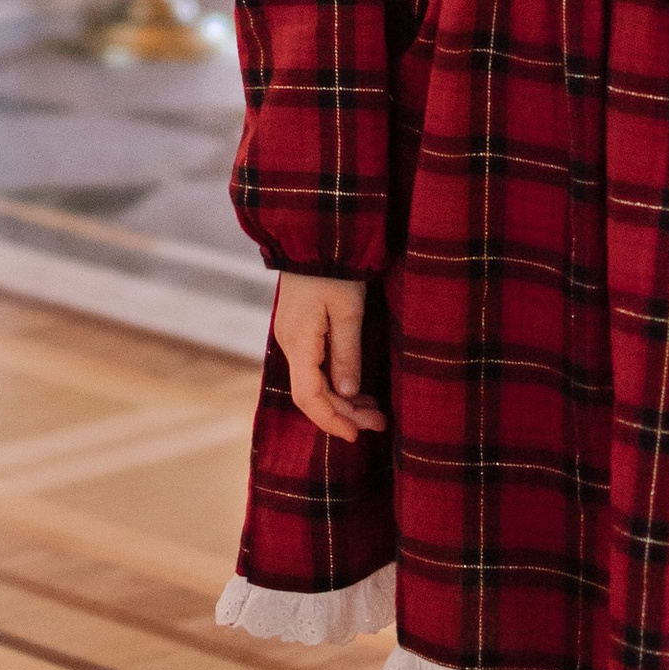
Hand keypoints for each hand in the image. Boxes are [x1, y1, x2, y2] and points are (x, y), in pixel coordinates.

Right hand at [273, 272, 386, 441]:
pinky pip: (314, 368)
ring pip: (313, 383)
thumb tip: (347, 393)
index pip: (310, 397)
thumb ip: (347, 354)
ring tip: (374, 410)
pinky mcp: (299, 330)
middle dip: (344, 413)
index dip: (333, 420)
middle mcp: (289, 344)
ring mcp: (292, 337)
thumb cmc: (335, 268)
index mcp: (298, 342)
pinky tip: (356, 389)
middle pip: (312, 394)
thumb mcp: (348, 310)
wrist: (313, 235)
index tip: (358, 435)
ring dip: (342, 400)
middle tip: (379, 422)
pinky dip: (335, 383)